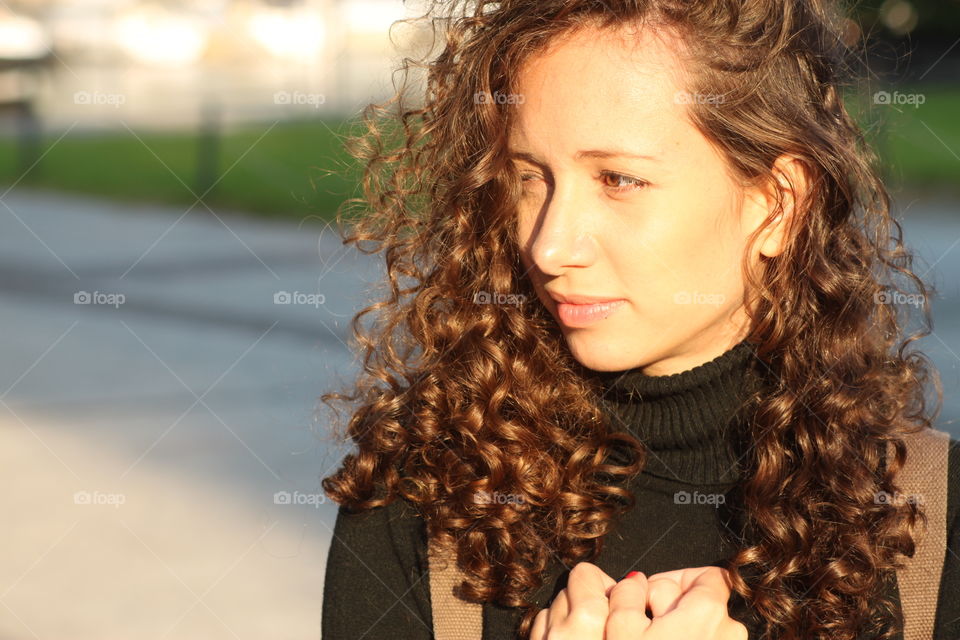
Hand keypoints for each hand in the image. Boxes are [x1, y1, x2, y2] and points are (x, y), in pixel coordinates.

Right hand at [529, 563, 747, 639]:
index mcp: (708, 611)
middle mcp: (730, 633)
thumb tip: (634, 583)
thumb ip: (628, 593)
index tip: (648, 594)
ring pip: (703, 631)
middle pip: (702, 602)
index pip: (707, 575)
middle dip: (669, 609)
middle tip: (640, 628)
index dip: (673, 578)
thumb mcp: (619, 627)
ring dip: (676, 634)